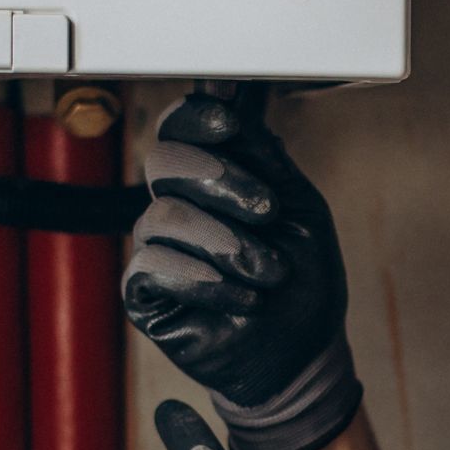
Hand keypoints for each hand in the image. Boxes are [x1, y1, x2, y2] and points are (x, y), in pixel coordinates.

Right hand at [122, 87, 362, 449]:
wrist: (301, 356)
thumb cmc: (303, 283)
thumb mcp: (300, 210)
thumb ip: (264, 158)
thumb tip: (226, 94)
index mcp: (215, 179)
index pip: (181, 128)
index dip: (197, 118)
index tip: (231, 126)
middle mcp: (180, 207)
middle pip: (162, 161)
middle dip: (220, 180)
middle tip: (266, 212)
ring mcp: (158, 250)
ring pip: (162, 216)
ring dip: (225, 242)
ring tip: (267, 272)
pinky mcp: (146, 294)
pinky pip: (151, 267)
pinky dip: (204, 280)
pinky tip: (241, 299)